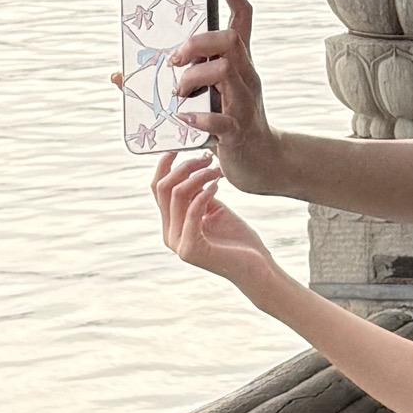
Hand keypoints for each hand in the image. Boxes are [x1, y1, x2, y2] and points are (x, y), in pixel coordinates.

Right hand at [152, 148, 277, 291]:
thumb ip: (199, 193)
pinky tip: (218, 185)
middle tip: (206, 158)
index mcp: (171, 224)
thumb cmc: (238, 239)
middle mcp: (169, 234)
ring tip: (217, 171)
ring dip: (199, 176)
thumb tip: (193, 167)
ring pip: (177, 195)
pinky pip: (193, 211)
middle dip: (184, 167)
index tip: (179, 145)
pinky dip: (205, 193)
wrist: (256, 268)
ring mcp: (178, 243)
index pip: (157, 189)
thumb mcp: (215, 209)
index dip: (164, 165)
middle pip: (164, 189)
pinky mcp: (191, 249)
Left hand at [165, 0, 286, 193]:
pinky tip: (184, 120)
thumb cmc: (229, 121)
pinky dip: (198, 119)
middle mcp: (246, 76)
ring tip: (178, 94)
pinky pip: (220, 120)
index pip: (242, 16)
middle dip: (197, 43)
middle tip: (174, 61)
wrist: (263, 162)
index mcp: (239, 62)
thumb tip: (119, 74)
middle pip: (231, 39)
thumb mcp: (204, 96)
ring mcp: (246, 102)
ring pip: (225, 71)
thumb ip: (170, 79)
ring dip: (192, 78)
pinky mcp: (239, 131)